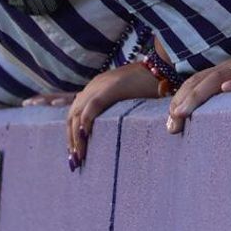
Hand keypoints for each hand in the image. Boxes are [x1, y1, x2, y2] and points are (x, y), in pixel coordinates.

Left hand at [26, 63, 160, 168]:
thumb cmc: (149, 87)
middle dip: (71, 139)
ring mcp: (99, 86)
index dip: (72, 134)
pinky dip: (85, 123)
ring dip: (75, 137)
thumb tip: (111, 130)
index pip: (75, 113)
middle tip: (74, 161)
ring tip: (79, 157)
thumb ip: (114, 109)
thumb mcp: (126, 99)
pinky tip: (84, 138)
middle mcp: (93, 86)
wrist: (160, 68)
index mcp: (95, 88)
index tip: (74, 153)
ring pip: (78, 114)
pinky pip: (91, 108)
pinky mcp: (109, 89)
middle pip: (72, 115)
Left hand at [165, 45, 230, 131]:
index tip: (170, 121)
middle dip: (183, 101)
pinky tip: (227, 90)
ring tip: (184, 111)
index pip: (197, 82)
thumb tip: (213, 121)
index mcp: (229, 72)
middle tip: (172, 125)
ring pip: (219, 77)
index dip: (181, 98)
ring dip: (199, 95)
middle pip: (202, 80)